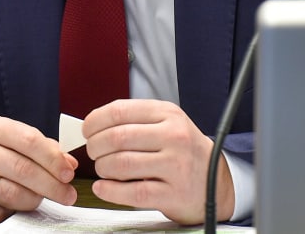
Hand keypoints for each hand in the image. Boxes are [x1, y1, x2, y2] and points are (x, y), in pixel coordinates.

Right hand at [0, 115, 77, 225]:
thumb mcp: (12, 140)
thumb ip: (42, 148)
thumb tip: (69, 163)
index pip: (29, 140)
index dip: (53, 159)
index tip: (68, 173)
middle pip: (22, 169)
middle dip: (51, 185)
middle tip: (67, 195)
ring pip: (11, 194)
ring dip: (34, 200)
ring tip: (42, 199)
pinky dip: (12, 213)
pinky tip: (17, 207)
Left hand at [82, 99, 234, 224]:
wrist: (217, 181)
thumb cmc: (184, 151)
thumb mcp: (167, 124)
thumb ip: (135, 121)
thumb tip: (93, 125)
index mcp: (168, 114)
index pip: (120, 111)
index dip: (95, 121)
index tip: (87, 130)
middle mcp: (174, 136)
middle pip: (118, 137)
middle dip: (96, 146)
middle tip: (93, 152)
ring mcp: (175, 166)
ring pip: (122, 164)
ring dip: (102, 168)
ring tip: (102, 169)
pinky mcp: (173, 193)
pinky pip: (132, 192)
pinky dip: (110, 191)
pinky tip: (103, 187)